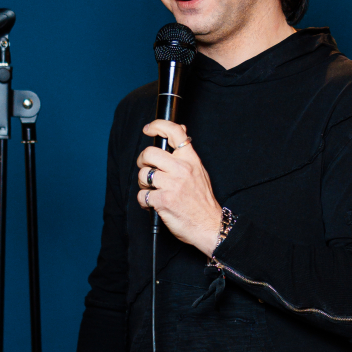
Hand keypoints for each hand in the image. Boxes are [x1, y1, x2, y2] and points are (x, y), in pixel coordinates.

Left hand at [137, 119, 222, 255]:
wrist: (209, 226)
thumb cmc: (203, 201)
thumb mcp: (199, 171)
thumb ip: (187, 153)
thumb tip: (181, 130)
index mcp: (190, 160)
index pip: (175, 132)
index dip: (157, 126)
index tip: (148, 129)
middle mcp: (181, 169)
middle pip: (149, 153)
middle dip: (142, 161)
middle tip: (146, 168)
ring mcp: (172, 185)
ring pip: (143, 174)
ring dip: (143, 183)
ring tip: (152, 189)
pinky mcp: (163, 201)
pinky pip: (142, 195)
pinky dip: (144, 201)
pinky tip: (153, 204)